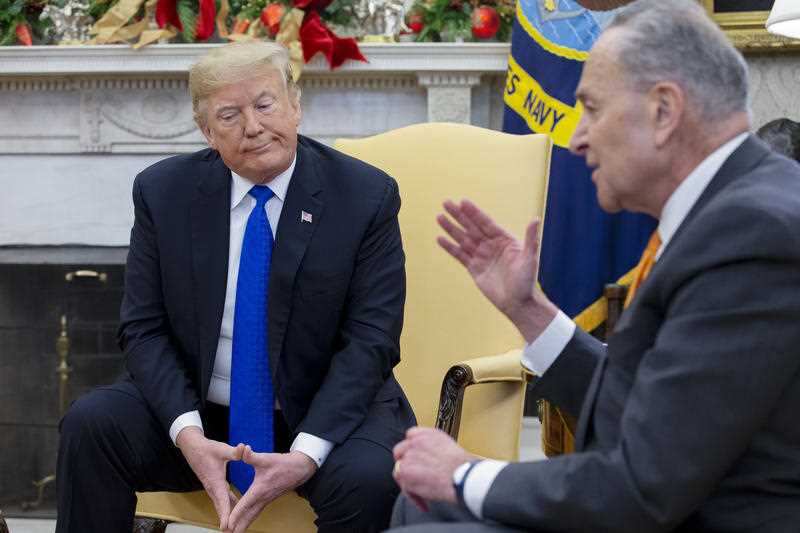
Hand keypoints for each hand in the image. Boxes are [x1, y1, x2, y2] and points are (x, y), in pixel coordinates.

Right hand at [176, 427, 243, 530]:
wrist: (193, 448)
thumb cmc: (207, 449)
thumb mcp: (222, 449)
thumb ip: (234, 452)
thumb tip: (243, 448)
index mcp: (215, 481)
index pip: (222, 500)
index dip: (225, 513)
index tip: (227, 526)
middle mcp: (213, 487)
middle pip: (221, 507)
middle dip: (226, 520)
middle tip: (231, 532)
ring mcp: (213, 487)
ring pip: (222, 504)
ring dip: (227, 514)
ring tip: (234, 526)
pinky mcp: (215, 485)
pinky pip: (223, 498)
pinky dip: (229, 505)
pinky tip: (237, 508)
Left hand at [227, 448, 316, 532]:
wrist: (300, 468)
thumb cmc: (282, 464)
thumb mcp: (266, 458)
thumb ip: (251, 456)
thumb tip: (242, 448)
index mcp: (260, 489)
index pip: (245, 505)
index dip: (236, 515)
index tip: (227, 524)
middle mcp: (263, 498)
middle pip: (248, 516)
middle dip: (238, 526)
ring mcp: (266, 500)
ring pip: (253, 516)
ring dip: (244, 524)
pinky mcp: (268, 499)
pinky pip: (257, 512)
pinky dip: (249, 518)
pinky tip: (245, 522)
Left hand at [392, 427, 474, 504]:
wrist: (465, 476)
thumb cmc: (463, 467)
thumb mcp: (448, 447)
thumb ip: (433, 448)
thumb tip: (428, 460)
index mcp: (427, 434)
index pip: (410, 436)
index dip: (412, 450)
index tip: (416, 460)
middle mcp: (416, 442)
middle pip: (400, 452)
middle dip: (405, 464)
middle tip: (415, 477)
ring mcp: (409, 456)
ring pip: (399, 470)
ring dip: (409, 483)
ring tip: (422, 493)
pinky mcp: (406, 472)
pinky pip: (404, 486)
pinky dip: (413, 496)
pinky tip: (424, 502)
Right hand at [437, 199, 557, 341]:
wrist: (518, 303)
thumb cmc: (527, 282)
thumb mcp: (530, 259)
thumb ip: (531, 239)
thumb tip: (535, 219)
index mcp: (503, 240)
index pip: (486, 223)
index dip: (474, 213)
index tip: (463, 202)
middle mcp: (491, 245)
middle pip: (471, 227)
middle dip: (459, 216)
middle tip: (446, 203)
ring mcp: (481, 256)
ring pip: (463, 239)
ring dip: (451, 228)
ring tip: (439, 217)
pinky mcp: (474, 268)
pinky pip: (460, 255)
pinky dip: (450, 247)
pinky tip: (440, 239)